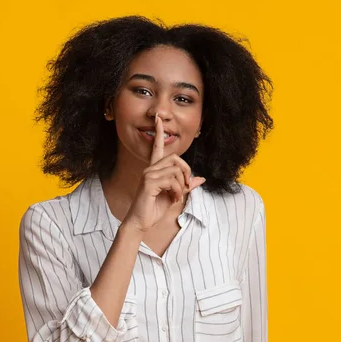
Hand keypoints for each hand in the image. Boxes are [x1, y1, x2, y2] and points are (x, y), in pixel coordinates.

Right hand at [122, 113, 205, 233]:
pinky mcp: (148, 182)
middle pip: (175, 158)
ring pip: (175, 170)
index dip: (159, 132)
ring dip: (181, 185)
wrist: (140, 222)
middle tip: (186, 186)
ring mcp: (148, 174)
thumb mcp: (175, 196)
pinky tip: (173, 199)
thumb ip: (186, 185)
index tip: (158, 119)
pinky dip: (177, 190)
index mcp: (155, 169)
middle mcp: (150, 169)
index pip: (157, 147)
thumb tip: (200, 179)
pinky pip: (171, 180)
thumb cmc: (154, 209)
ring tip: (177, 196)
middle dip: (186, 171)